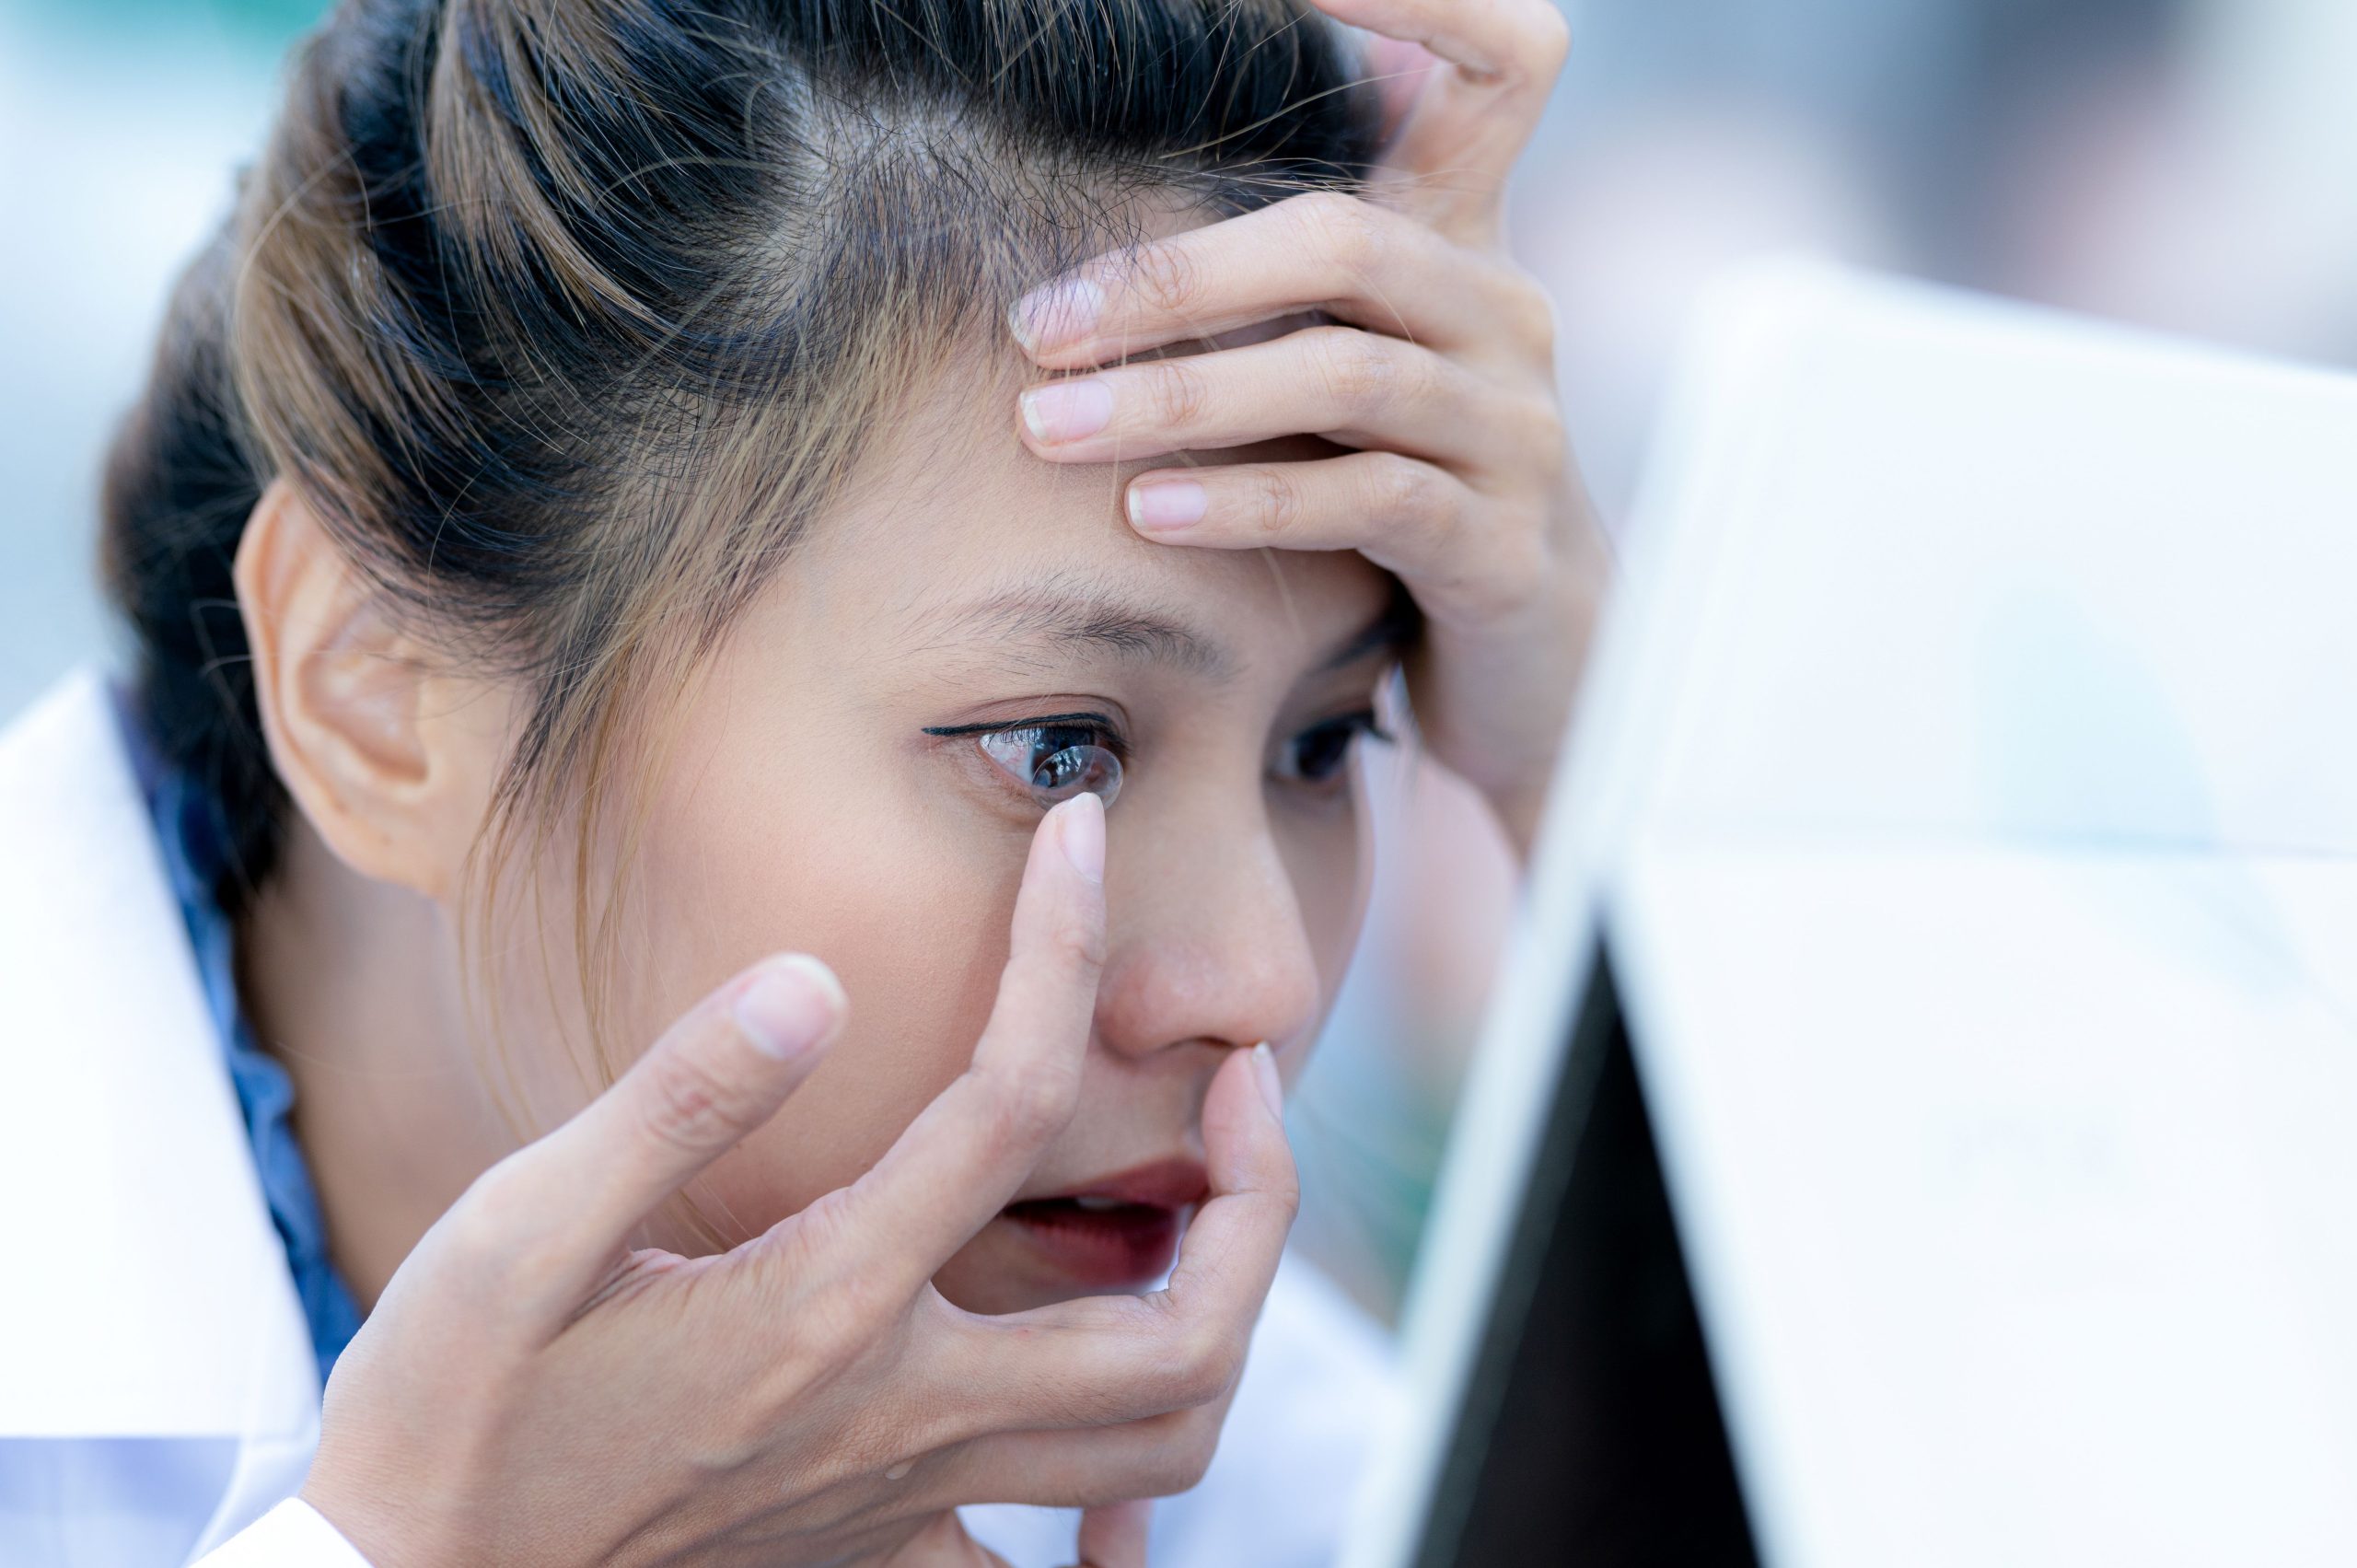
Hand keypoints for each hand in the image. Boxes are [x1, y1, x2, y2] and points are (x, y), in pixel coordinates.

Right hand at [302, 793, 1289, 1565]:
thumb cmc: (450, 1412)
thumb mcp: (516, 1234)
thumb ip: (675, 1101)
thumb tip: (813, 980)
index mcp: (825, 1305)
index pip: (1010, 1101)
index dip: (1064, 948)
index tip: (1082, 839)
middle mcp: (902, 1411)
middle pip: (1178, 1332)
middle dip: (1257, 1197)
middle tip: (1250, 1082)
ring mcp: (908, 1500)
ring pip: (1161, 1451)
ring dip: (1227, 1327)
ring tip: (1218, 1217)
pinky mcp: (881, 1558)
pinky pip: (1062, 1565)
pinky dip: (1130, 1502)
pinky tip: (1118, 1432)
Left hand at [1008, 0, 1602, 857]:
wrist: (1528, 655)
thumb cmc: (1404, 480)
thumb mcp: (1359, 350)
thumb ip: (1292, 264)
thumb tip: (1152, 179)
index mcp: (1468, 239)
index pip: (1503, 59)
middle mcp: (1506, 312)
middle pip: (1344, 239)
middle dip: (1172, 281)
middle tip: (1037, 329)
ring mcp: (1516, 428)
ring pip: (1344, 376)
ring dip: (1179, 402)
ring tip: (1049, 430)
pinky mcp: (1502, 543)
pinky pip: (1368, 499)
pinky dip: (1247, 504)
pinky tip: (1149, 515)